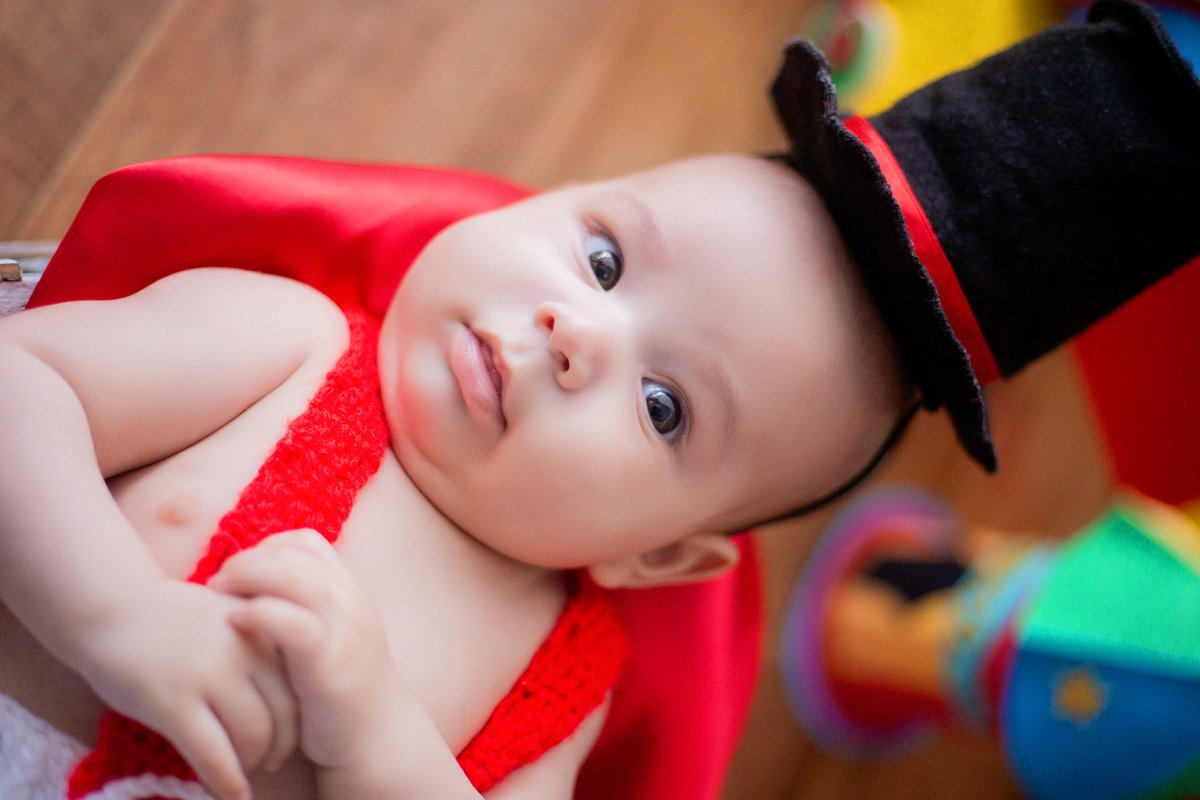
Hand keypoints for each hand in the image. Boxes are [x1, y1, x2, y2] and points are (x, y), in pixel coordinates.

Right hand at [78, 577, 298, 799]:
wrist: (110, 606)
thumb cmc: (171, 617)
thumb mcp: (229, 616)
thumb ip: (259, 644)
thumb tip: (288, 696)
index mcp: (261, 628)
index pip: (297, 687)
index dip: (296, 723)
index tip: (287, 739)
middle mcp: (242, 651)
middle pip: (282, 716)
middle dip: (279, 748)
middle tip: (269, 762)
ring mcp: (207, 676)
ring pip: (251, 738)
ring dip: (250, 766)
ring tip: (241, 774)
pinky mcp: (172, 703)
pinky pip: (211, 755)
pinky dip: (225, 783)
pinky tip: (228, 796)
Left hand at [210, 529, 404, 769]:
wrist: (377, 738)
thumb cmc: (339, 690)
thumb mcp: (328, 636)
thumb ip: (301, 609)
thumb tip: (249, 589)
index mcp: (348, 590)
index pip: (305, 543)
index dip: (266, 547)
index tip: (238, 571)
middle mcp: (349, 599)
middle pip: (295, 553)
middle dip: (248, 559)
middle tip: (217, 581)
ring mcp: (343, 627)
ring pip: (294, 577)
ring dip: (248, 576)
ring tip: (217, 593)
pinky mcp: (330, 661)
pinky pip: (294, 624)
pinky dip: (261, 613)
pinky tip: (234, 620)